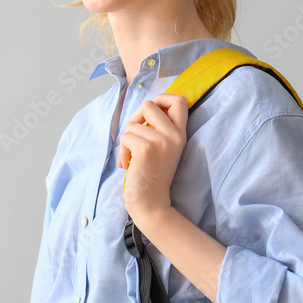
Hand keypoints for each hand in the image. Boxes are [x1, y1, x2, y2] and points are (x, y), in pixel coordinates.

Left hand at [118, 93, 188, 223]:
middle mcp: (174, 136)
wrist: (151, 203)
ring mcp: (161, 142)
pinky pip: (125, 136)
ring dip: (127, 140)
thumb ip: (159, 129)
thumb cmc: (152, 176)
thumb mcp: (164, 149)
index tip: (151, 115)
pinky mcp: (146, 149)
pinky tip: (128, 165)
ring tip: (132, 157)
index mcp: (180, 134)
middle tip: (134, 137)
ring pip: (133, 123)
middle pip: (149, 104)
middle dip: (135, 118)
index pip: (179, 101)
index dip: (162, 98)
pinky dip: (123, 151)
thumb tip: (145, 108)